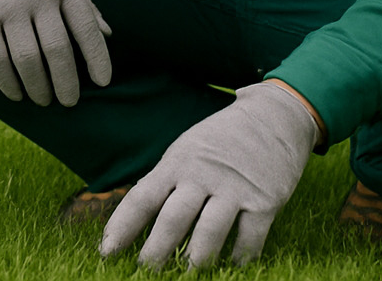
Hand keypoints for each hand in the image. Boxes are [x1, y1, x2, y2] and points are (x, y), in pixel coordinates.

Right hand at [0, 0, 111, 106]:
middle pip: (57, 50)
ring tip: (42, 99)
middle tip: (69, 101)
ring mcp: (8, 5)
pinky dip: (6, 82)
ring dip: (37, 87)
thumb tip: (108, 35)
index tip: (103, 83)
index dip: (97, 58)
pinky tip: (15, 93)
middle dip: (66, 83)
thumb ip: (84, 3)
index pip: (86, 28)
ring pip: (27, 59)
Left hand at [99, 82, 317, 267]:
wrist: (274, 116)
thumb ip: (166, 181)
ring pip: (209, 234)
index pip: (142, 198)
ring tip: (187, 275)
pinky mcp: (265, 201)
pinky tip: (231, 266)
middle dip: (155, 252)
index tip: (107, 251)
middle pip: (172, 220)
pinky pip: (249, 239)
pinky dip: (239, 258)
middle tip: (143, 271)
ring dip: (196, 261)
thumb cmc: (222, 139)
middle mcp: (202, 175)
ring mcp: (234, 189)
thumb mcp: (187, 149)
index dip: (122, 226)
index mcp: (177, 162)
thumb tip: (137, 220)